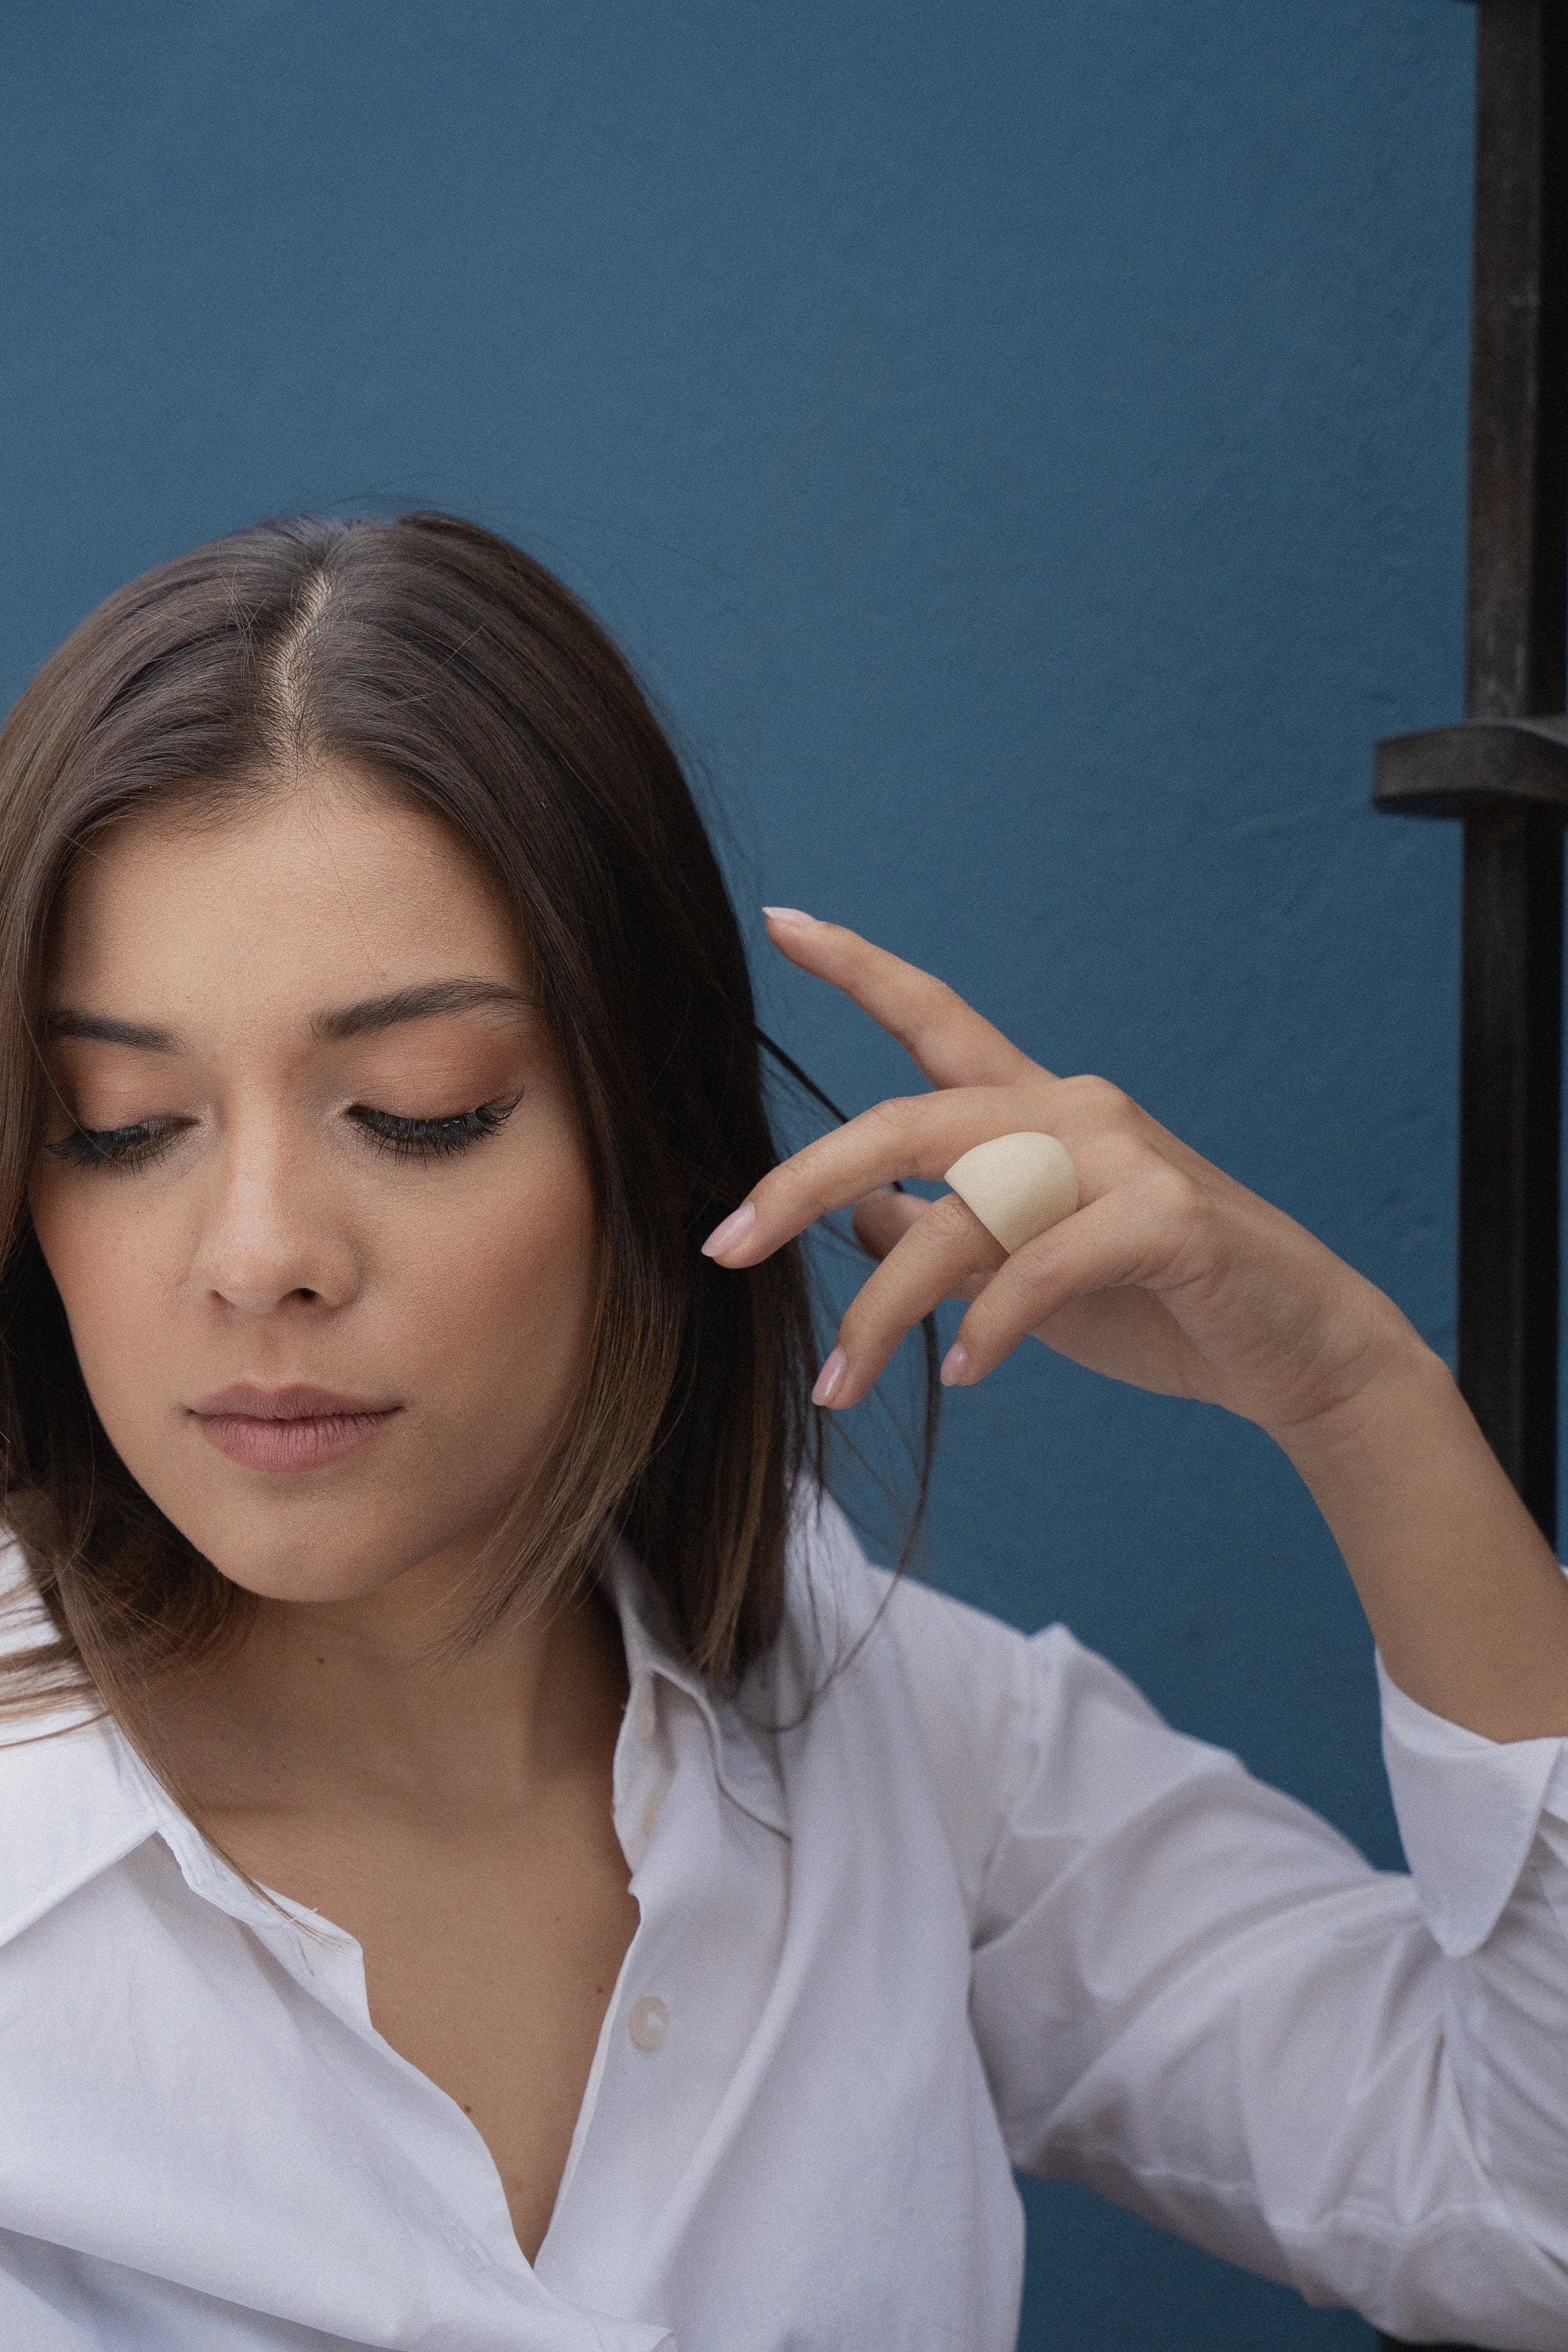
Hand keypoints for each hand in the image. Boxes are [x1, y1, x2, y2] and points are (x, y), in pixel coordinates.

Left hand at [703, 911, 1413, 1439]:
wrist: (1296, 1352)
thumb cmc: (1153, 1304)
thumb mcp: (1023, 1267)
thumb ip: (944, 1230)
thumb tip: (855, 1215)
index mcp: (1034, 1109)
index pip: (932, 1018)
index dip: (856, 967)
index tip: (780, 921)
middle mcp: (1070, 1108)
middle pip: (905, 1122)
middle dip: (800, 1182)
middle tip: (722, 1246)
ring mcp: (1123, 1154)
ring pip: (961, 1211)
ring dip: (884, 1309)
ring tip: (839, 1383)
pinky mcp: (1166, 1215)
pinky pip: (1039, 1267)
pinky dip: (989, 1328)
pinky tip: (965, 1374)